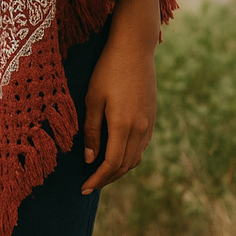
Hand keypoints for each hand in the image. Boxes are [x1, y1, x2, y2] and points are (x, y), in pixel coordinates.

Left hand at [80, 0, 159, 193]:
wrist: (134, 48)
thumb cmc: (107, 70)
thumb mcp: (92, 99)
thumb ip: (92, 131)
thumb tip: (90, 160)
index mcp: (123, 125)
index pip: (111, 164)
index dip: (97, 179)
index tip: (83, 187)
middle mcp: (140, 129)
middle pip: (125, 166)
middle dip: (107, 179)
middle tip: (90, 184)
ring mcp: (149, 123)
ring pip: (135, 158)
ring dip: (119, 169)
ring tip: (101, 173)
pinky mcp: (152, 116)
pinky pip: (142, 146)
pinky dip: (129, 156)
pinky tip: (117, 153)